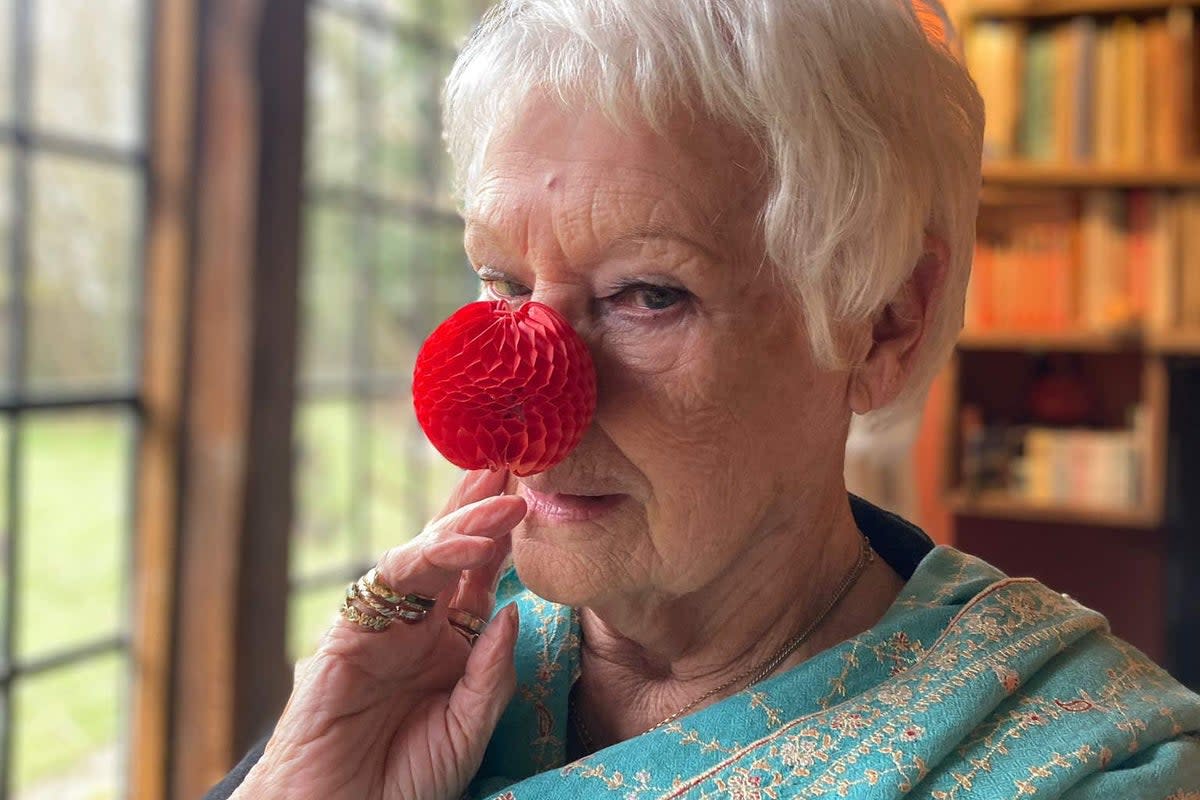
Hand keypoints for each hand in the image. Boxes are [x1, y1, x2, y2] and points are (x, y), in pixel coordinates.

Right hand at [235, 469, 526, 799]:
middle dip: (485, 504)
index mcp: (448, 643)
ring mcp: (381, 624)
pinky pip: (390, 582)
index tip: (540, 493)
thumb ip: (490, 674)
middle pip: (453, 548)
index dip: (508, 534)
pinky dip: (429, 559)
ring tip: (509, 500)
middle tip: (522, 459)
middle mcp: (416, 624)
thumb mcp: (468, 729)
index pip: (482, 574)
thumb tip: (511, 609)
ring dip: (466, 523)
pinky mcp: (348, 631)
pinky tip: (469, 547)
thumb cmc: (403, 784)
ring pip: (424, 554)